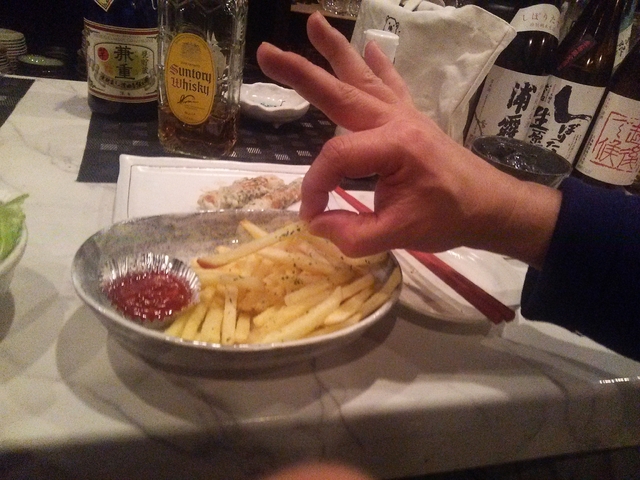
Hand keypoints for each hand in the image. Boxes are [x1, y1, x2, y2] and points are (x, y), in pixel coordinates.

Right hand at [257, 12, 559, 267]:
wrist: (491, 206)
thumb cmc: (449, 218)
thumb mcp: (398, 235)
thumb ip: (352, 234)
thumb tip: (316, 222)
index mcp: (393, 146)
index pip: (336, 158)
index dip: (316, 187)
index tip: (313, 214)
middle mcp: (395, 120)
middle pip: (339, 93)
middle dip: (300, 73)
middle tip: (266, 52)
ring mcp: (404, 114)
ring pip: (363, 77)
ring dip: (336, 50)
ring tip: (313, 21)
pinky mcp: (410, 117)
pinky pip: (391, 84)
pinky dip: (378, 65)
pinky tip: (370, 45)